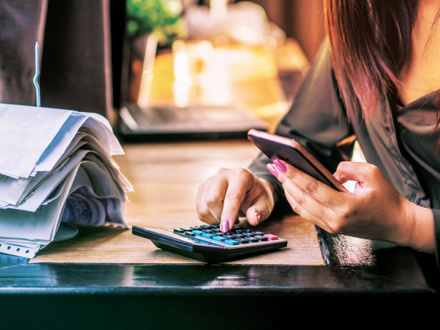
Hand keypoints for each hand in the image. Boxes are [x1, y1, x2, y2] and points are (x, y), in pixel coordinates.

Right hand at [196, 167, 275, 231]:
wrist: (250, 188)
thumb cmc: (257, 196)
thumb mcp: (265, 204)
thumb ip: (259, 211)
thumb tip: (253, 219)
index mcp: (241, 175)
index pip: (232, 196)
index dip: (228, 213)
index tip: (226, 228)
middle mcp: (223, 174)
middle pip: (212, 199)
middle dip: (220, 216)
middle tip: (234, 222)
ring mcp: (210, 180)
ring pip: (204, 206)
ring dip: (215, 218)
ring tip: (229, 217)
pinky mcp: (202, 189)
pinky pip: (200, 209)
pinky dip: (209, 218)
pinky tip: (220, 215)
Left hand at [267, 159, 433, 251]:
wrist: (397, 224)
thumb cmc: (387, 198)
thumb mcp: (373, 174)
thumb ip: (349, 168)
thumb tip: (330, 172)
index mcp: (345, 206)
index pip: (312, 188)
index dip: (294, 175)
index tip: (281, 162)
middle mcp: (335, 219)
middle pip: (301, 199)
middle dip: (285, 180)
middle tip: (274, 164)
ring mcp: (331, 226)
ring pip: (300, 208)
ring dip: (288, 190)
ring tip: (279, 173)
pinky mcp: (330, 228)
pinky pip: (306, 213)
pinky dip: (296, 200)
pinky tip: (291, 187)